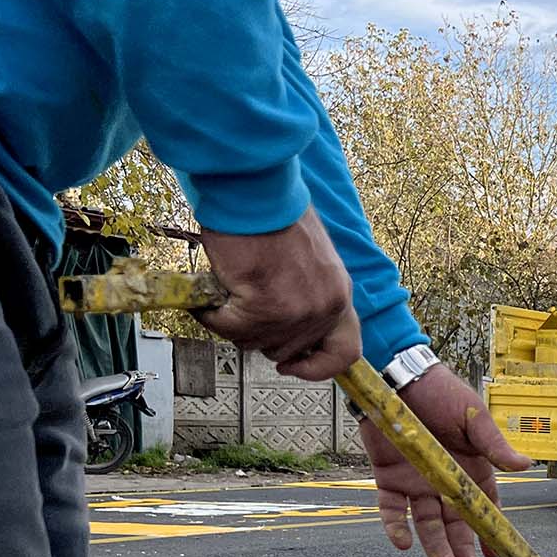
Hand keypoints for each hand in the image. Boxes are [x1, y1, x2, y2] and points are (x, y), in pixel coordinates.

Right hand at [199, 206, 360, 380]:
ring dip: (232, 321)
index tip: (293, 366)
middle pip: (284, 349)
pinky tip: (211, 292)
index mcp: (339, 295)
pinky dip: (211, 313)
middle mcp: (325, 307)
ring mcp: (297, 310)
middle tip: (240, 305)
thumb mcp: (311, 262)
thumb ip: (306, 295)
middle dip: (256, 332)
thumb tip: (283, 326)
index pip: (344, 352)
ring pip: (252, 341)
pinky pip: (228, 327)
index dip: (318, 367)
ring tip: (228, 290)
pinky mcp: (265, 305)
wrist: (257, 189)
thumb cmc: (275, 213)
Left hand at [359, 364, 531, 556]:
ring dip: (434, 544)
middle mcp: (444, 479)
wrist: (398, 375)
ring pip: (426, 521)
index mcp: (471, 467)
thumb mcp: (474, 417)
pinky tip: (403, 543)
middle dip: (462, 546)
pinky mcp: (388, 477)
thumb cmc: (442, 392)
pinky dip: (396, 526)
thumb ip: (494, 445)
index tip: (496, 554)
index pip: (484, 506)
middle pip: (455, 521)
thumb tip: (525, 466)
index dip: (489, 530)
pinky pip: (391, 509)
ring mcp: (416, 480)